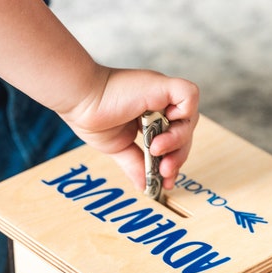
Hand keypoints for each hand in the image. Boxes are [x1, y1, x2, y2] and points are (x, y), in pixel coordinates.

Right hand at [58, 66, 198, 190]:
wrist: (81, 102)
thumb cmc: (92, 117)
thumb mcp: (119, 149)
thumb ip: (136, 165)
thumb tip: (144, 187)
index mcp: (149, 117)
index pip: (174, 142)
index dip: (174, 162)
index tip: (167, 182)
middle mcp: (160, 105)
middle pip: (185, 134)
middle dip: (178, 157)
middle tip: (165, 171)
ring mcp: (163, 95)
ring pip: (189, 120)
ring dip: (177, 141)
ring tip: (156, 149)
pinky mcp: (164, 85)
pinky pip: (189, 95)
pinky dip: (185, 111)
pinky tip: (165, 121)